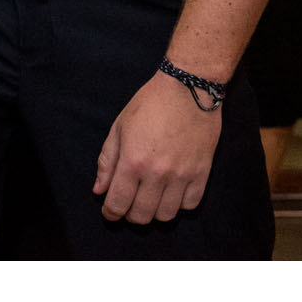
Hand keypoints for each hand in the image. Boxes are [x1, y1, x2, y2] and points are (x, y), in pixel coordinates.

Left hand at [94, 68, 222, 223]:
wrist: (190, 85)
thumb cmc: (151, 102)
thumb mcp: (120, 127)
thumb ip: (107, 161)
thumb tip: (99, 191)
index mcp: (133, 162)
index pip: (116, 205)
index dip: (110, 213)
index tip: (111, 210)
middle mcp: (157, 172)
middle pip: (141, 216)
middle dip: (130, 215)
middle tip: (132, 203)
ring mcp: (182, 173)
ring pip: (166, 215)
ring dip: (156, 212)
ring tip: (154, 198)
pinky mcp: (203, 170)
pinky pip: (191, 204)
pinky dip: (180, 204)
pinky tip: (175, 192)